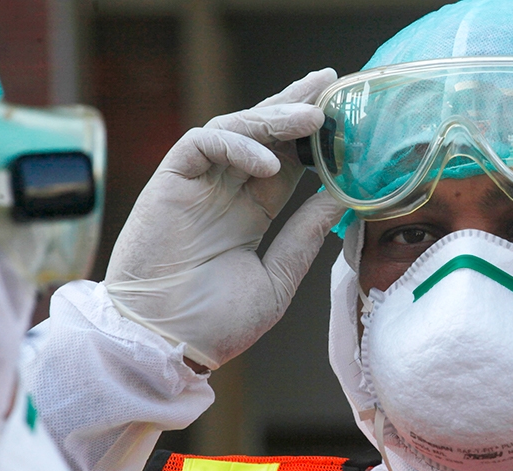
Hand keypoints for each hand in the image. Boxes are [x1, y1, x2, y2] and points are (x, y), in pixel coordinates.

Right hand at [105, 69, 345, 369]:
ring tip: (314, 115)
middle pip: (263, 135)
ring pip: (236, 129)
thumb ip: (305, 233)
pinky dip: (238, 145)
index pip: (287, 162)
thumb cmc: (215, 324)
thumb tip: (342, 194)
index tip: (349, 122)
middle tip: (332, 82)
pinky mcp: (169, 183)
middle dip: (295, 105)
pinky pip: (203, 143)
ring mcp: (196, 185)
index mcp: (249, 213)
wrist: (163, 346)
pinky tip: (271, 162)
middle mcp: (224, 192)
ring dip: (275, 117)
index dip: (315, 140)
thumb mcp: (277, 278)